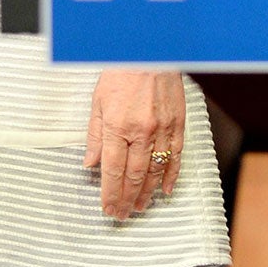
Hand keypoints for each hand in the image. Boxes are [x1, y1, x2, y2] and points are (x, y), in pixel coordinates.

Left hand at [84, 70, 184, 218]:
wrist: (150, 52)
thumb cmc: (121, 72)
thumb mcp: (98, 100)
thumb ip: (95, 135)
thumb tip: (89, 163)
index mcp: (117, 125)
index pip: (111, 169)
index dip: (109, 192)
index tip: (107, 208)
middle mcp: (140, 131)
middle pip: (133, 175)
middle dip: (126, 198)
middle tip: (122, 214)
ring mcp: (162, 130)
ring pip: (155, 171)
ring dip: (146, 193)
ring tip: (139, 207)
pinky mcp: (178, 125)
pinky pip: (176, 157)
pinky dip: (171, 176)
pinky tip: (165, 190)